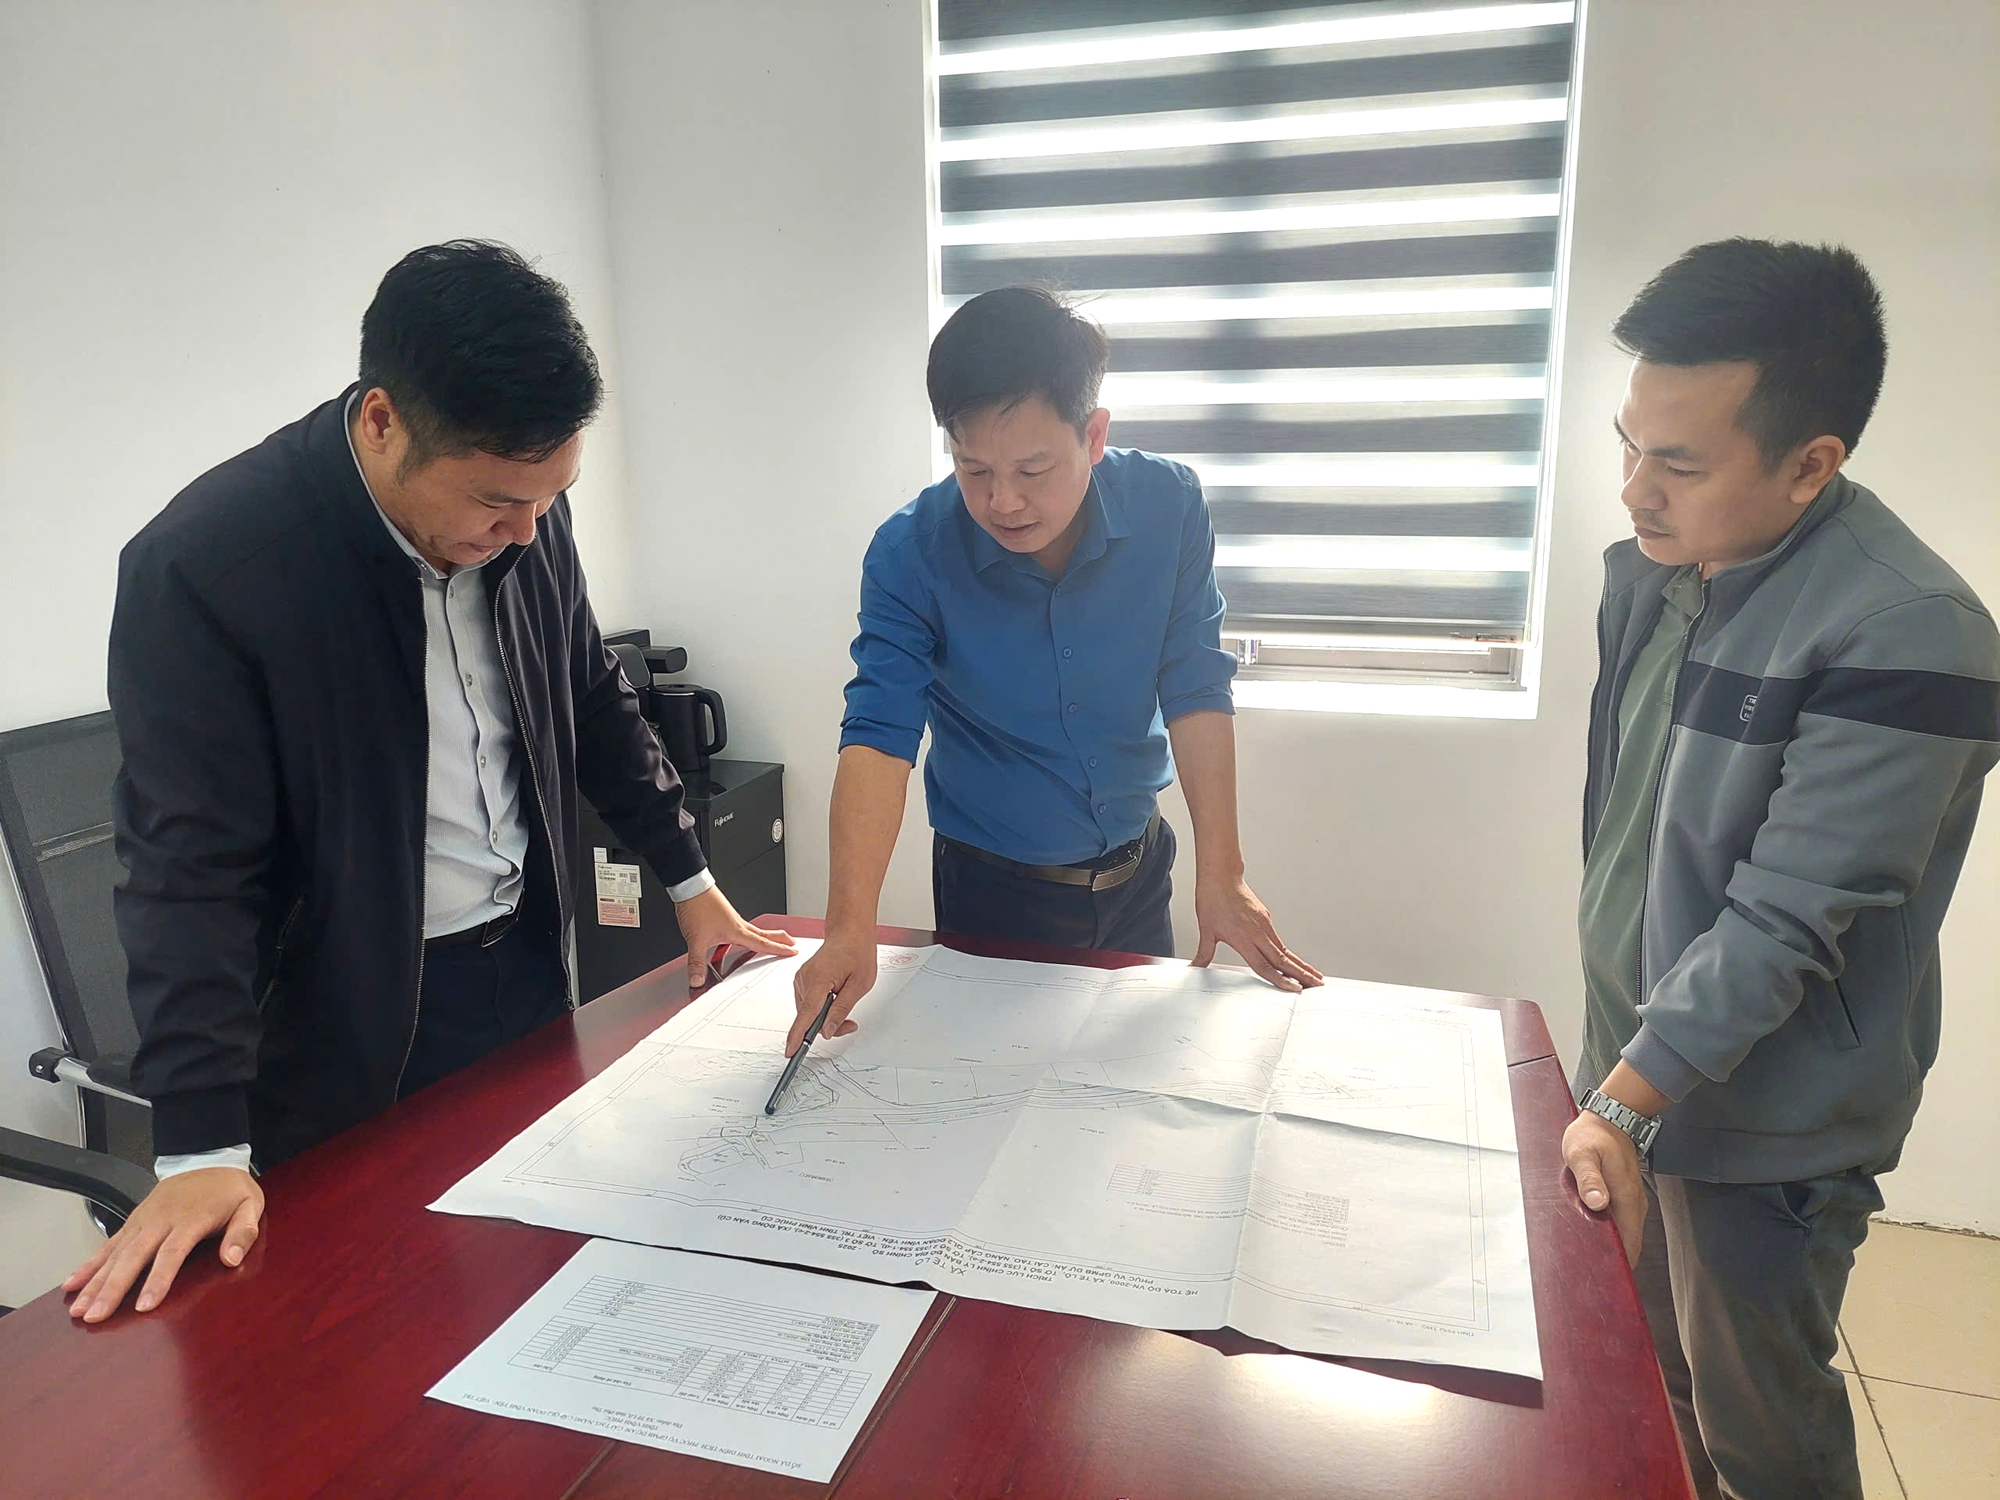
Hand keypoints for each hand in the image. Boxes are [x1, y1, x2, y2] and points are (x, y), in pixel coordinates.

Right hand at [64, 1167, 263, 1321]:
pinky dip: (89, 1264)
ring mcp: (143, 1220)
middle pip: (134, 1257)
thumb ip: (243, 1231)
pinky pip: (108, 1244)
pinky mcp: (133, 1221)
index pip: (172, 1252)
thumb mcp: (250, 1204)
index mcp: (192, 1219)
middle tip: (95, 1316)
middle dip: (113, 1288)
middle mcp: (161, 1220)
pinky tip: (72, 1284)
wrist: (208, 1158)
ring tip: (78, 1309)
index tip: (144, 1306)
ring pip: (115, 1253)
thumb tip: (232, 1259)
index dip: (158, 1279)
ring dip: (95, 1282)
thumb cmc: (230, 1189)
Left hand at [673, 886, 796, 987]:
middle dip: (780, 939)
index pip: (763, 943)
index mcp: (737, 931)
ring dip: (765, 936)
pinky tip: (739, 937)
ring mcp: (732, 919)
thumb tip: (697, 980)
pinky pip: (742, 928)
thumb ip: (696, 963)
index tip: (792, 951)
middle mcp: (737, 924)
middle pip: (764, 934)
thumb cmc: (697, 907)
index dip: (779, 949)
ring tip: (770, 941)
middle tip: (793, 942)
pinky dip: (748, 933)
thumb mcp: (696, 940)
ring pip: (754, 930)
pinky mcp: (724, 916)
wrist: (690, 887)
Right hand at [788, 932, 873, 1055]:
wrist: (850, 933)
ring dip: (824, 1016)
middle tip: (849, 1023)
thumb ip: (842, 1010)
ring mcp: (802, 979)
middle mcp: (804, 979)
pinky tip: (834, 997)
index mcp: (818, 979)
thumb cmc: (857, 952)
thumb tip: (828, 1030)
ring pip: (808, 1012)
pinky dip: (820, 1007)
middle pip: (808, 1017)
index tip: (791, 1051)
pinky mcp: (803, 981)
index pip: (806, 1014)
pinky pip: (809, 1003)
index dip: (798, 1035)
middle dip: (827, 1025)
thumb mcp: (860, 985)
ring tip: (844, 1002)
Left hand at [1191, 876, 1324, 991]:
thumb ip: (1204, 952)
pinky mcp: (1266, 919)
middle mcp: (1258, 932)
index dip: (1279, 979)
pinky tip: (1295, 962)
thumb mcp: (1206, 929)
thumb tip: (1195, 967)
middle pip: (1282, 960)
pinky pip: (1279, 942)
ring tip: (1314, 977)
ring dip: (1300, 965)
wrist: (1221, 876)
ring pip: (1284, 951)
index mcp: (1243, 937)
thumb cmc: (1213, 900)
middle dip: (1301, 975)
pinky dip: (1289, 954)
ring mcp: (1264, 925)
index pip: (1264, 965)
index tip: (1294, 988)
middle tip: (1316, 985)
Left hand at [1563, 1110, 1646, 1267]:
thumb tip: (1598, 1204)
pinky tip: (1593, 1236)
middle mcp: (1634, 1203)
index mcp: (1626, 1198)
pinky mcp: (1625, 1195)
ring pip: (1626, 1234)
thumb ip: (1589, 1179)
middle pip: (1629, 1244)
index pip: (1630, 1244)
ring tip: (1589, 1261)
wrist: (1610, 1117)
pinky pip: (1621, 1222)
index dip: (1621, 1264)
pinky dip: (1611, 1233)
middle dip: (1614, 1261)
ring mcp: (1632, 1200)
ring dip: (1612, 1247)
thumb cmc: (1592, 1135)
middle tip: (1590, 1275)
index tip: (1606, 1279)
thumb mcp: (1582, 1154)